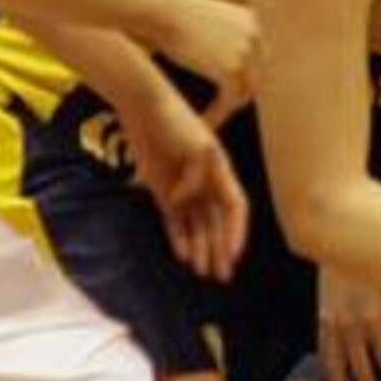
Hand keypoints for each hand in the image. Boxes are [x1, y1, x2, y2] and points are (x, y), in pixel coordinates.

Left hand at [121, 86, 249, 281]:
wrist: (144, 106)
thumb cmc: (174, 120)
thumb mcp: (196, 145)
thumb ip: (195, 177)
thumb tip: (183, 200)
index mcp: (221, 171)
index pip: (235, 208)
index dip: (236, 233)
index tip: (235, 255)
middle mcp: (206, 183)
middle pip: (217, 223)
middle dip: (221, 249)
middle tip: (222, 275)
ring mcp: (184, 188)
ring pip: (197, 226)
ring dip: (202, 248)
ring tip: (203, 272)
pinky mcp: (162, 190)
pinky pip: (174, 220)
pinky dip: (179, 238)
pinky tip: (183, 255)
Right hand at [156, 0, 264, 127]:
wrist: (158, 10)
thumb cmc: (171, 14)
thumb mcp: (206, 19)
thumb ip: (221, 36)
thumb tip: (223, 58)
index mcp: (251, 21)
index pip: (258, 59)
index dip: (245, 78)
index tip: (231, 94)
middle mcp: (255, 36)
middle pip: (255, 77)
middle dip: (239, 96)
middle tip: (220, 111)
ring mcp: (246, 53)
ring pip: (244, 92)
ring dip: (227, 109)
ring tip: (209, 119)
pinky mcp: (231, 70)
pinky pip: (228, 101)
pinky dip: (216, 114)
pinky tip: (203, 121)